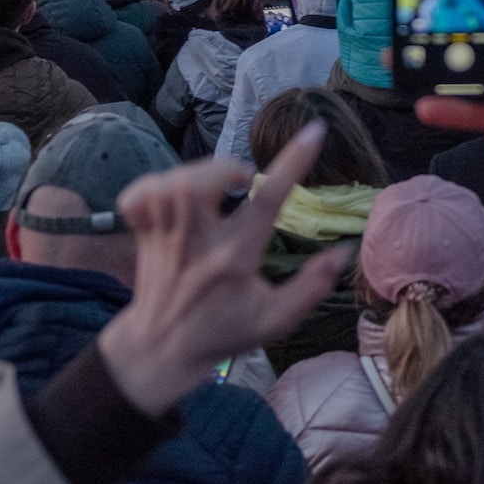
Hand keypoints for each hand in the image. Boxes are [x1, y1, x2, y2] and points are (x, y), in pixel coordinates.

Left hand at [97, 121, 346, 416]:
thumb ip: (312, 286)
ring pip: (171, 183)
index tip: (314, 132)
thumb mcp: (276, 320)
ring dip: (198, 171)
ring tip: (216, 185)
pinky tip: (174, 193)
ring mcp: (164, 238)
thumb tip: (343, 251)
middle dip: (227, 167)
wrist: (158, 351)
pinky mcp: (142, 235)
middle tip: (244, 180)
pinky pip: (140, 194)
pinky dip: (156, 183)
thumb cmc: (224, 331)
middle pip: (199, 184)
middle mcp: (196, 244)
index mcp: (234, 260)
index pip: (267, 202)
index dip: (293, 163)